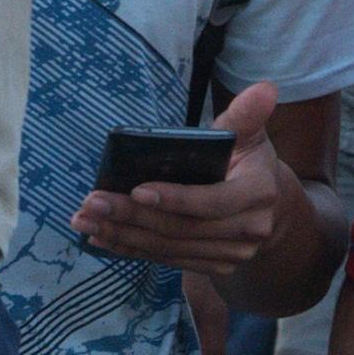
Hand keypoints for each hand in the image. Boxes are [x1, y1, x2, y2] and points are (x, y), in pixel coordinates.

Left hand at [69, 83, 295, 282]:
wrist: (268, 207)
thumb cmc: (249, 161)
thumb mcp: (249, 135)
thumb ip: (246, 115)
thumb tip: (264, 88)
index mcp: (259, 194)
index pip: (212, 202)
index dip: (174, 199)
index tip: (135, 189)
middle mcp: (248, 231)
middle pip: (181, 228)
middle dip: (132, 217)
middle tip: (91, 203)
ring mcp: (231, 255)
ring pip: (169, 248)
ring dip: (122, 235)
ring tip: (85, 220)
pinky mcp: (212, 266)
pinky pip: (166, 260)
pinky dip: (131, 249)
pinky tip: (100, 237)